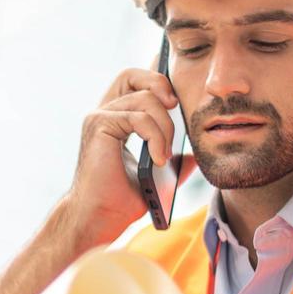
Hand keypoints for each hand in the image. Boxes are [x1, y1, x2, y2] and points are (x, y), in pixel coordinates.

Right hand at [63, 65, 180, 242]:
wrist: (100, 218)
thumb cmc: (120, 201)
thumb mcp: (155, 177)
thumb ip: (171, 161)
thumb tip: (194, 158)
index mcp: (114, 119)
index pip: (135, 82)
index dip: (157, 81)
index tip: (177, 103)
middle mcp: (102, 113)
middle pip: (132, 75)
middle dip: (160, 85)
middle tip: (175, 108)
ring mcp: (98, 117)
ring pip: (145, 100)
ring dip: (165, 127)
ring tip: (164, 155)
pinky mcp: (99, 126)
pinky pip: (138, 118)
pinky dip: (156, 137)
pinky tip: (158, 159)